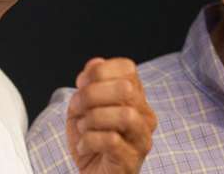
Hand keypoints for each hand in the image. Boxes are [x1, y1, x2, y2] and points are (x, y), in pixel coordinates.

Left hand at [66, 57, 156, 173]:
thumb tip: (94, 63)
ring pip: (125, 115)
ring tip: (84, 127)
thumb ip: (89, 84)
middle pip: (126, 88)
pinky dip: (90, 140)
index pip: (128, 68)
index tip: (82, 84)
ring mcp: (141, 138)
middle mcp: (145, 115)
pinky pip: (113, 141)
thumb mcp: (83, 107)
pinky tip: (83, 146)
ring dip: (94, 118)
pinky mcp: (132, 160)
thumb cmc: (91, 141)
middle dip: (92, 94)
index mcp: (135, 97)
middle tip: (78, 107)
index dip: (100, 71)